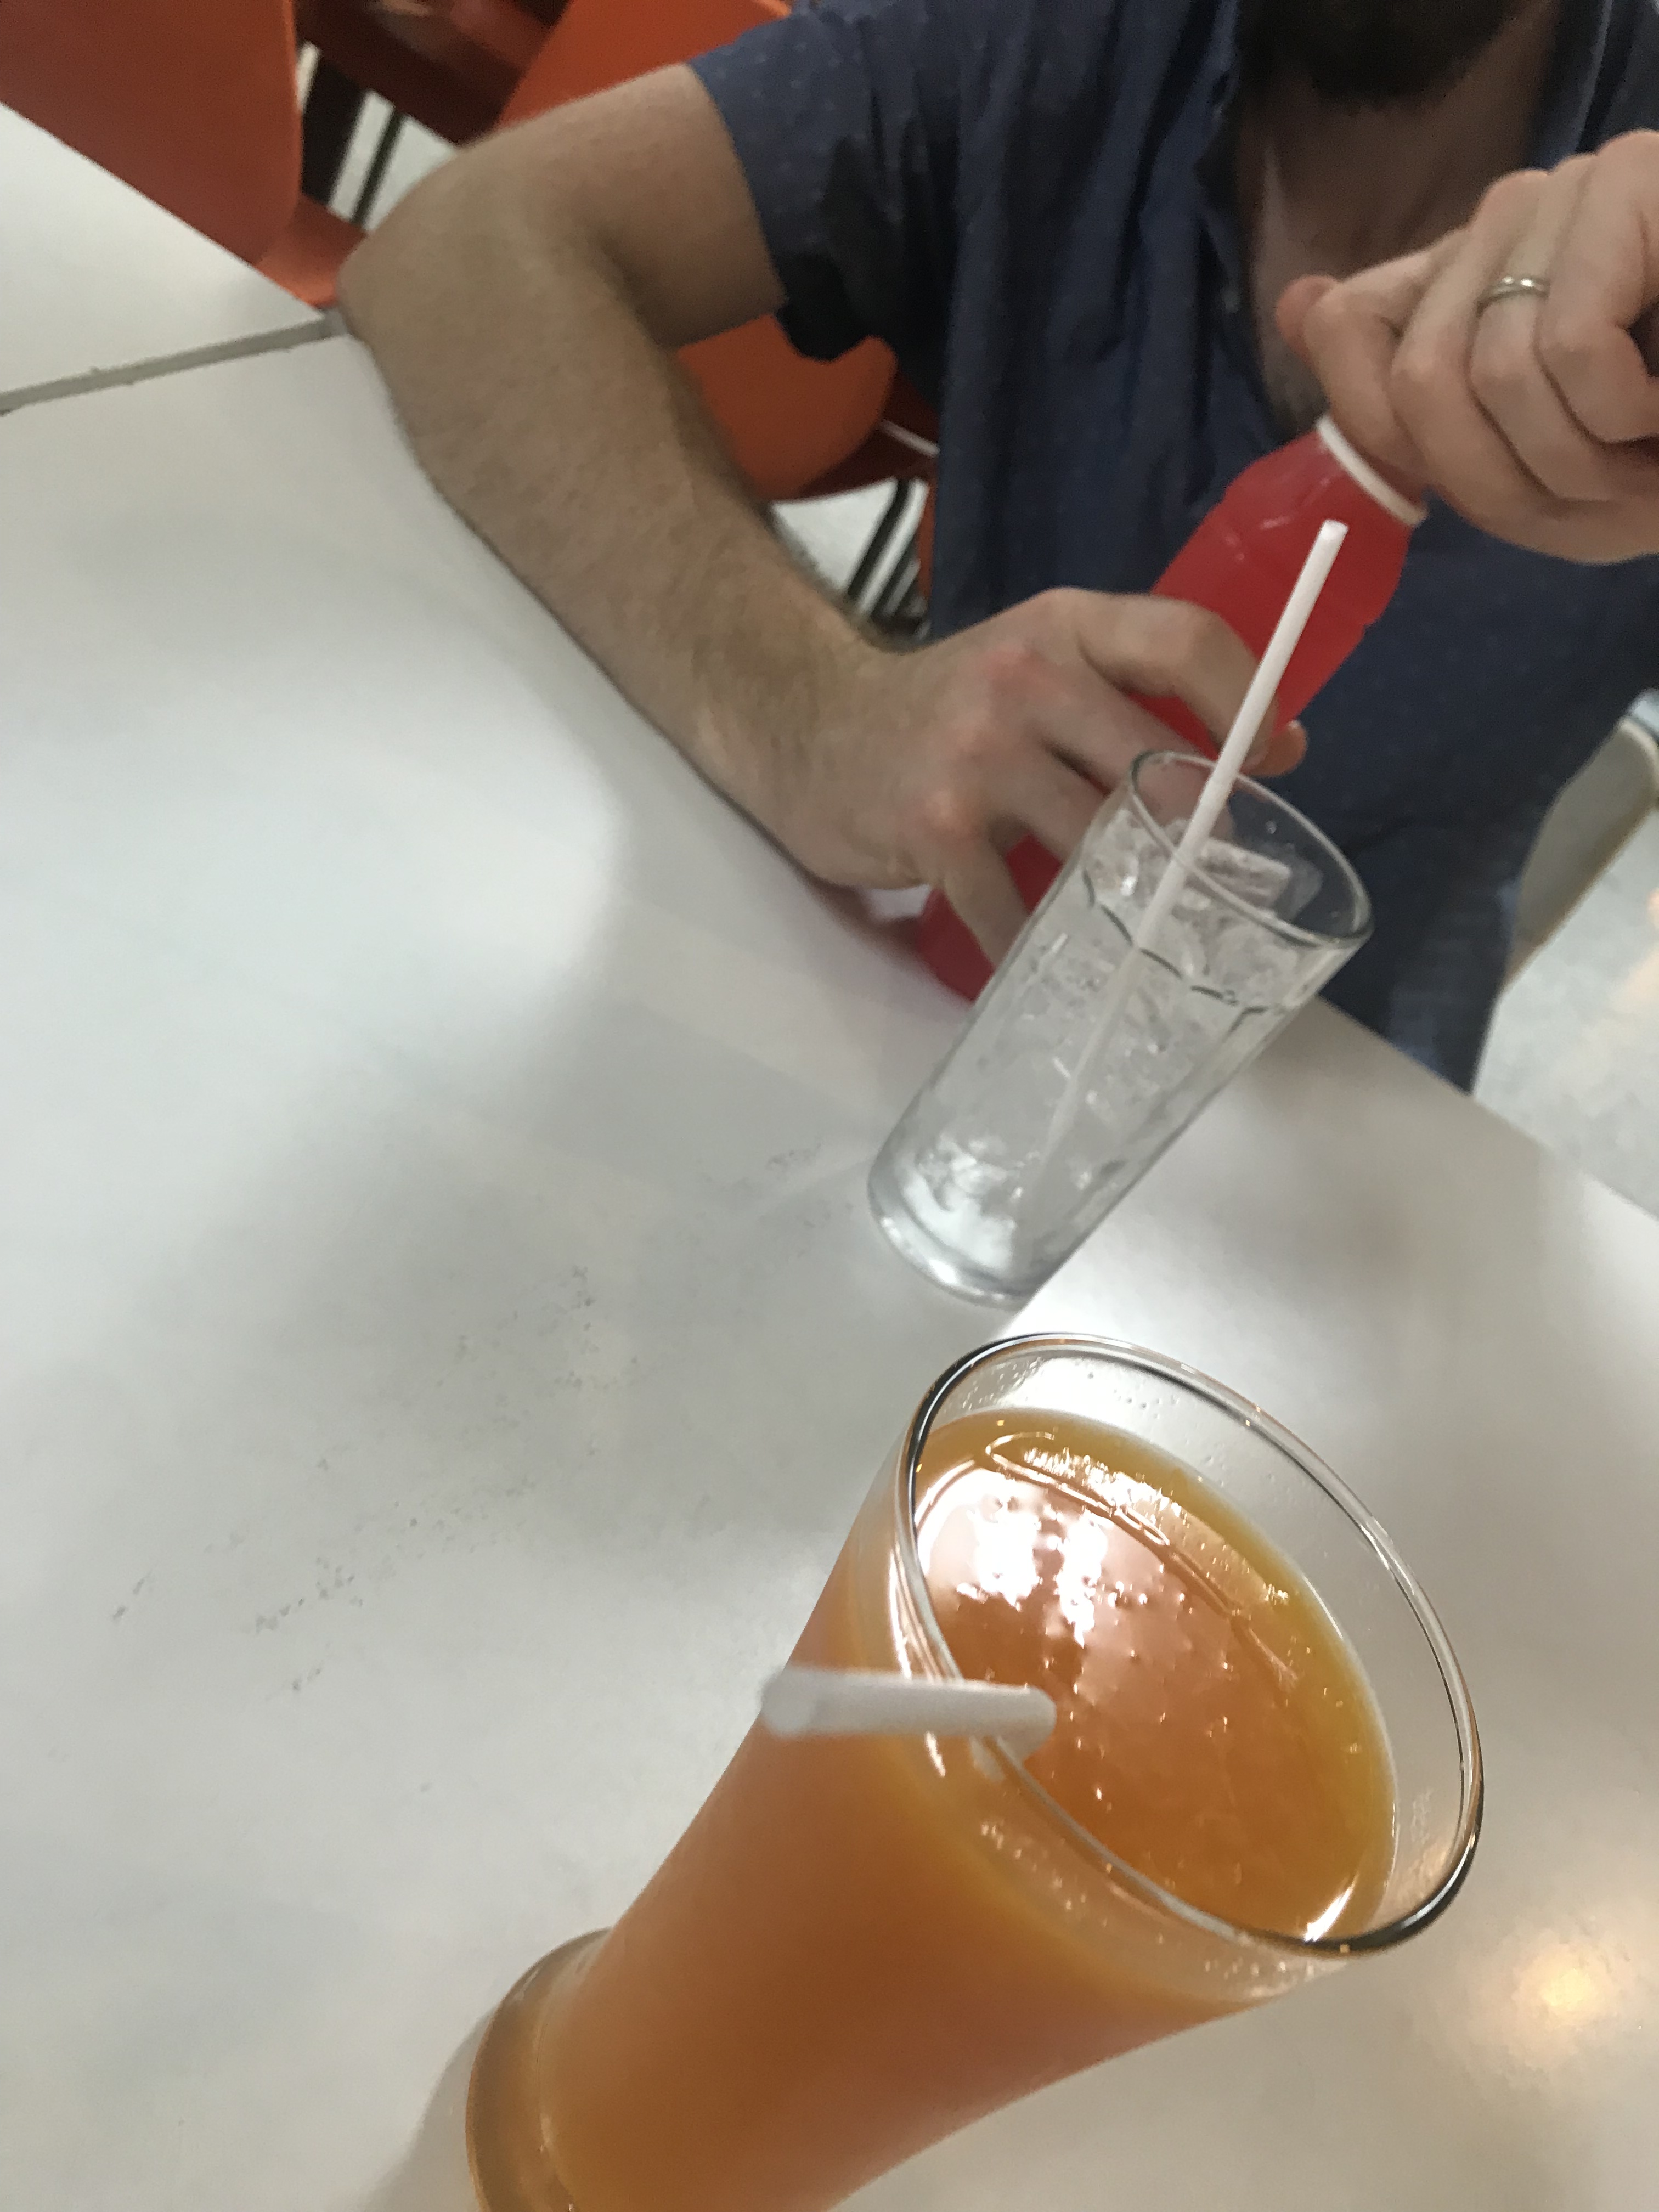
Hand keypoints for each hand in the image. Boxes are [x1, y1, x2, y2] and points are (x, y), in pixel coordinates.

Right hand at [770, 588, 1303, 963]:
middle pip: (1155, 761)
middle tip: (1218, 877)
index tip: (1276, 759)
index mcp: (1064, 627)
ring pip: (1099, 841)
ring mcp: (977, 754)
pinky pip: (1014, 909)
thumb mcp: (1036, 663)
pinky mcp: (935, 829)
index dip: (1250, 701)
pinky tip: (1050, 963)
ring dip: (1134, 898)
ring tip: (1151, 929)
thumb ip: (1133, 692)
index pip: (1186, 639)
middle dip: (1202, 831)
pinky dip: (1039, 948)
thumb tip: (1275, 749)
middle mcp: (1024, 677)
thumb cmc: (945, 710)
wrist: (808, 729)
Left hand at [1277, 132, 1658, 561]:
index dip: (1388, 430)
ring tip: (1646, 450)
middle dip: (1507, 478)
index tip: (1474, 484)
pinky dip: (1624, 414)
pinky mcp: (1636, 185)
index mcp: (1473, 278)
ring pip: (1491, 373)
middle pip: (1420, 378)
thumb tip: (1303, 304)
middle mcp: (1512, 216)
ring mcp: (1576, 191)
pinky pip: (1567, 347)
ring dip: (1578, 459)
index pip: (1351, 331)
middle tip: (1599, 490)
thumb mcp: (1534, 473)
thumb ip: (1413, 412)